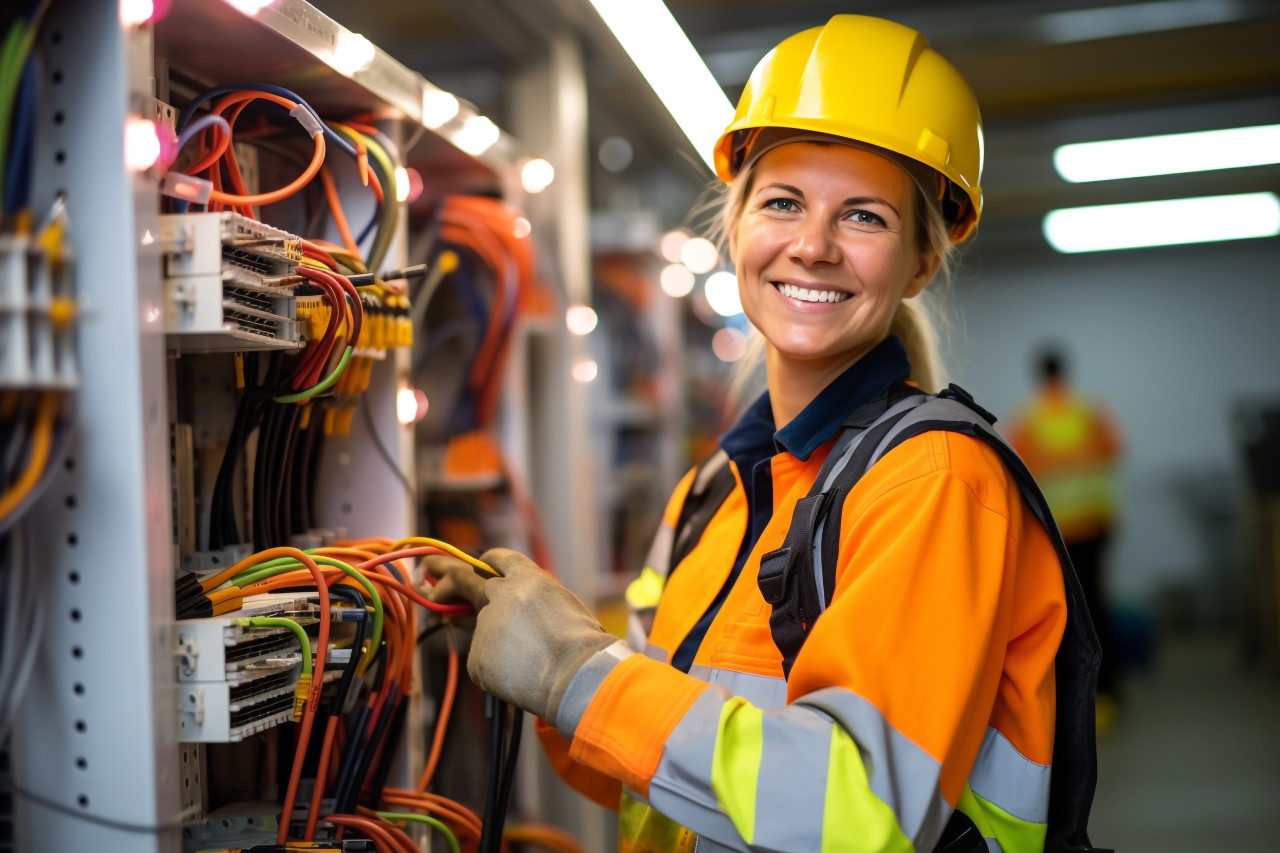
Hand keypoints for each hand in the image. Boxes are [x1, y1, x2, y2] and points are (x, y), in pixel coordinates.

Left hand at [423, 548, 616, 725]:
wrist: (577, 676)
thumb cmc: (580, 643)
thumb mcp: (560, 603)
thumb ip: (531, 598)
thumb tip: (512, 608)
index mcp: (525, 577)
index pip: (495, 560)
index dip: (483, 562)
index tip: (473, 565)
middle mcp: (499, 595)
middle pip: (462, 578)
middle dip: (442, 572)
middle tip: (428, 568)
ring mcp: (484, 626)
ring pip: (480, 630)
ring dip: (492, 638)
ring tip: (521, 656)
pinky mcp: (477, 657)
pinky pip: (483, 660)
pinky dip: (499, 667)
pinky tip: (522, 675)